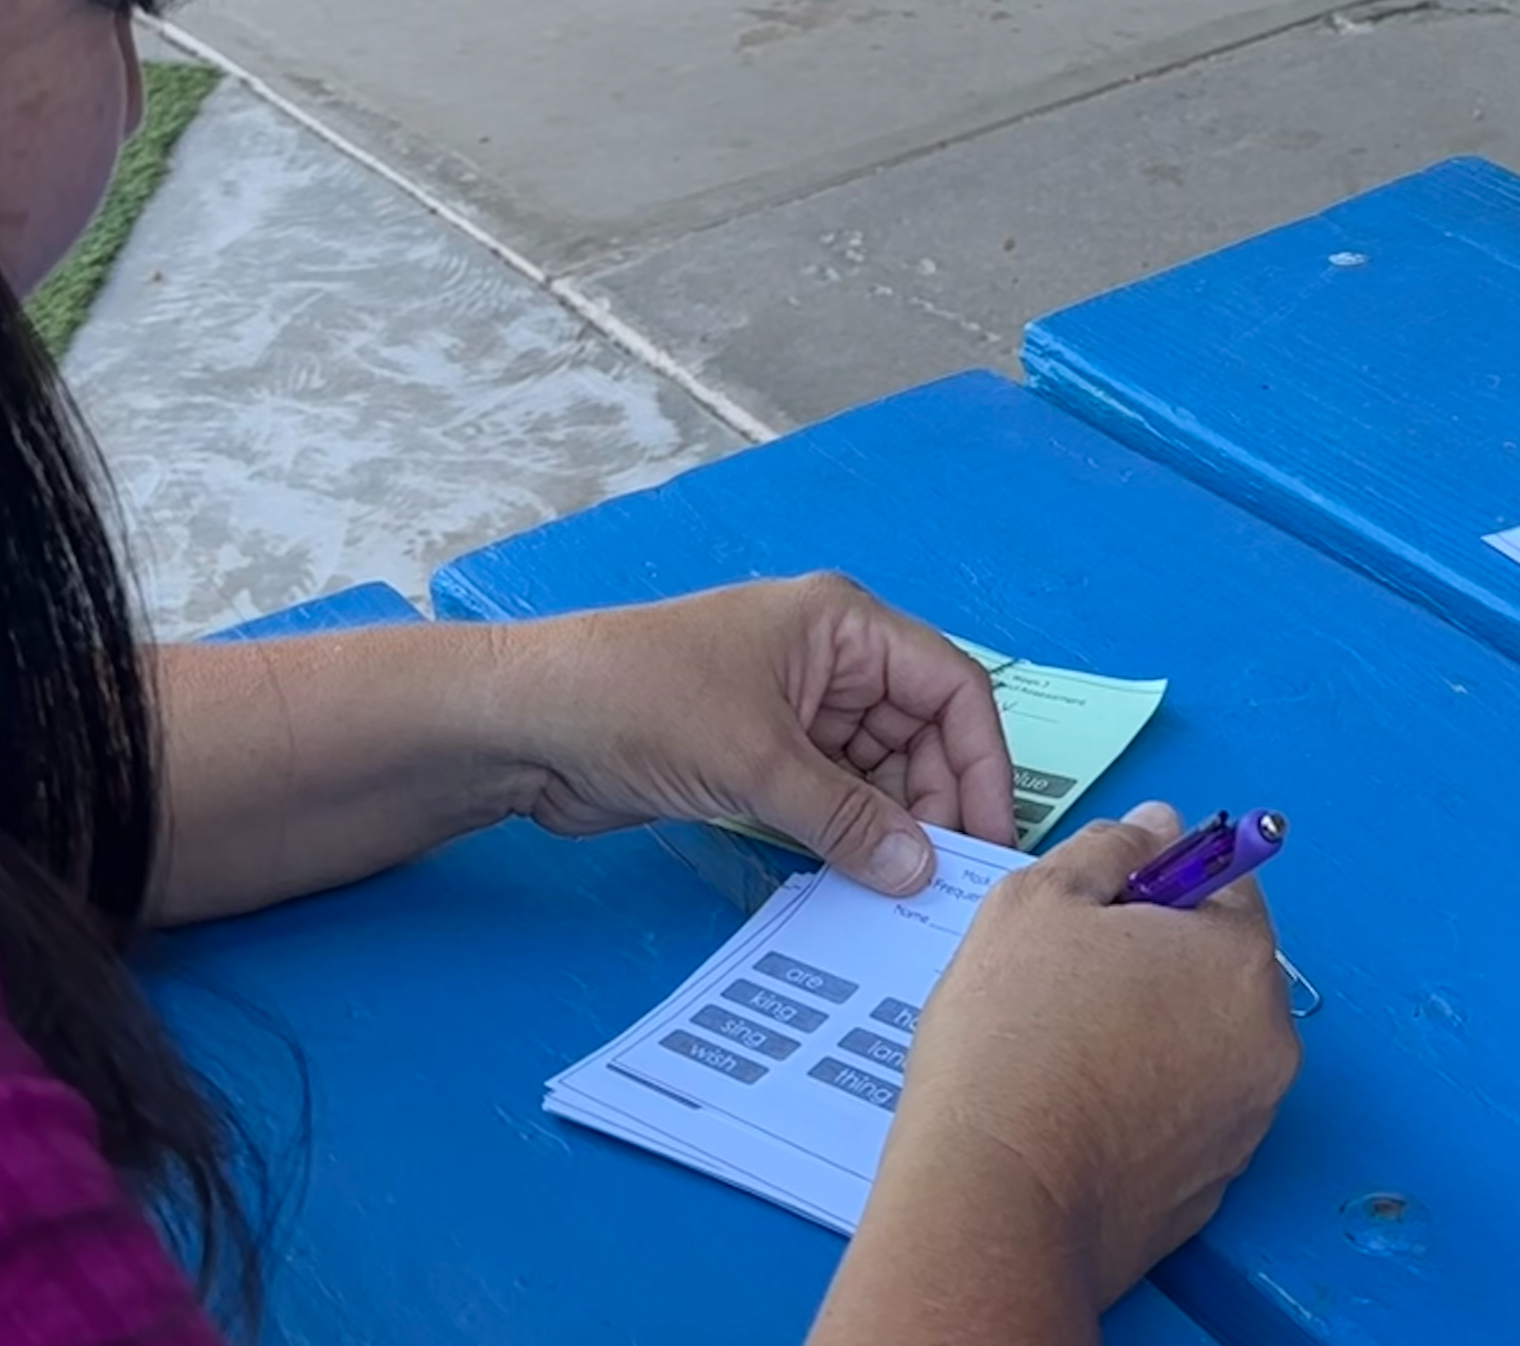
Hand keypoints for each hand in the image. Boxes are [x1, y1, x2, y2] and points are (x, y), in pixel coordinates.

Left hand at [499, 574, 1014, 892]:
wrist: (529, 722)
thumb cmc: (642, 701)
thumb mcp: (758, 760)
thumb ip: (848, 818)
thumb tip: (922, 871)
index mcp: (842, 624)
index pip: (951, 688)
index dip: (982, 762)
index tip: (990, 838)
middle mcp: (829, 660)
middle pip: (921, 735)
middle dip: (935, 803)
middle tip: (940, 882)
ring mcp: (793, 709)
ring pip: (877, 773)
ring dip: (891, 827)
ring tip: (901, 893)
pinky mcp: (758, 756)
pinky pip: (831, 798)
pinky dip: (848, 835)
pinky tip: (858, 881)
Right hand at [867, 805, 1298, 1310]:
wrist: (995, 1204)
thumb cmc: (1012, 1042)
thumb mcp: (1037, 899)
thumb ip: (1109, 848)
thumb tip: (1154, 830)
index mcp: (1241, 960)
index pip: (1227, 879)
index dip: (1159, 874)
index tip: (1100, 899)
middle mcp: (1268, 1043)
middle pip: (1218, 966)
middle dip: (1154, 955)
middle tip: (1064, 971)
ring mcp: (1246, 1124)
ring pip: (1200, 1041)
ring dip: (1148, 1027)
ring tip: (1059, 1043)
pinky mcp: (1211, 1189)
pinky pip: (1184, 1113)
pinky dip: (1143, 1098)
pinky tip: (1073, 1103)